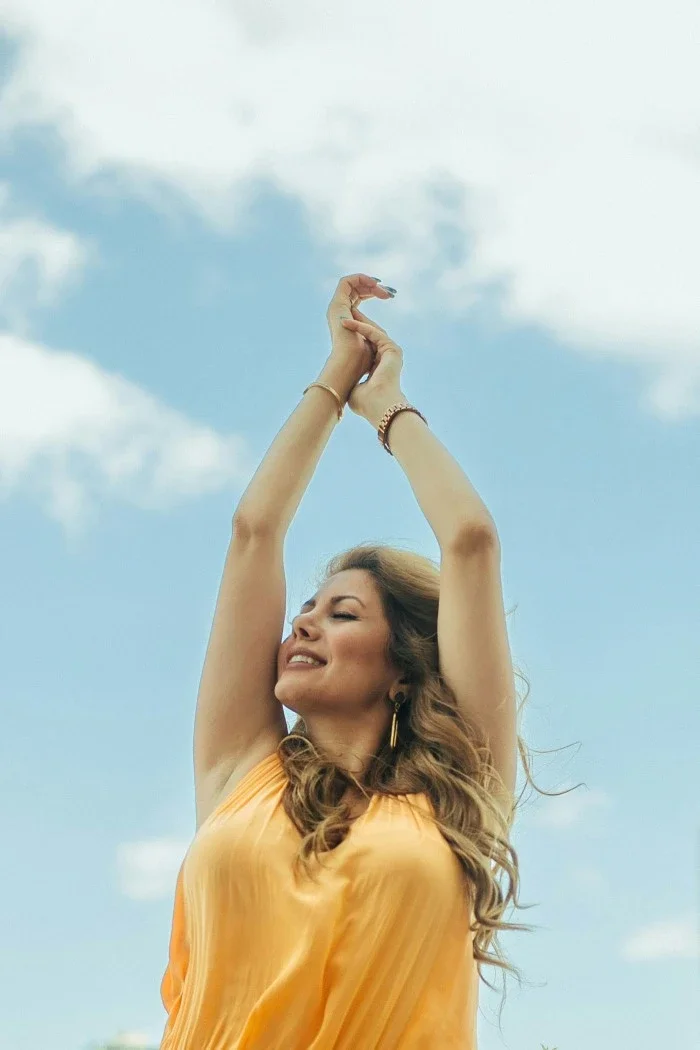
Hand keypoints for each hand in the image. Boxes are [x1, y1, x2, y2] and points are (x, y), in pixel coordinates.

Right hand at [326, 273, 394, 385]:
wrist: (351, 364)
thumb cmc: (363, 360)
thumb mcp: (374, 340)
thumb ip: (373, 329)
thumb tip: (371, 324)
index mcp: (347, 320)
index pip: (358, 299)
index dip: (373, 293)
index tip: (390, 295)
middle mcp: (339, 313)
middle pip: (355, 289)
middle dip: (374, 286)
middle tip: (390, 292)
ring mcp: (336, 308)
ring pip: (351, 283)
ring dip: (369, 282)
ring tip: (384, 290)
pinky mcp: (336, 304)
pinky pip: (346, 282)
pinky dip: (361, 279)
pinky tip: (375, 285)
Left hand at [341, 309, 404, 424]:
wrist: (379, 406)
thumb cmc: (367, 404)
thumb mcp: (355, 388)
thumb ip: (352, 380)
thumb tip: (342, 380)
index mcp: (381, 367)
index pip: (368, 347)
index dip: (356, 337)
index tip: (343, 329)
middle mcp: (389, 358)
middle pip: (373, 336)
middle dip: (359, 324)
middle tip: (345, 315)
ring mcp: (392, 353)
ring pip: (374, 332)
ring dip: (359, 322)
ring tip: (344, 315)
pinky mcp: (392, 349)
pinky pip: (374, 333)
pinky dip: (360, 327)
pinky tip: (347, 323)